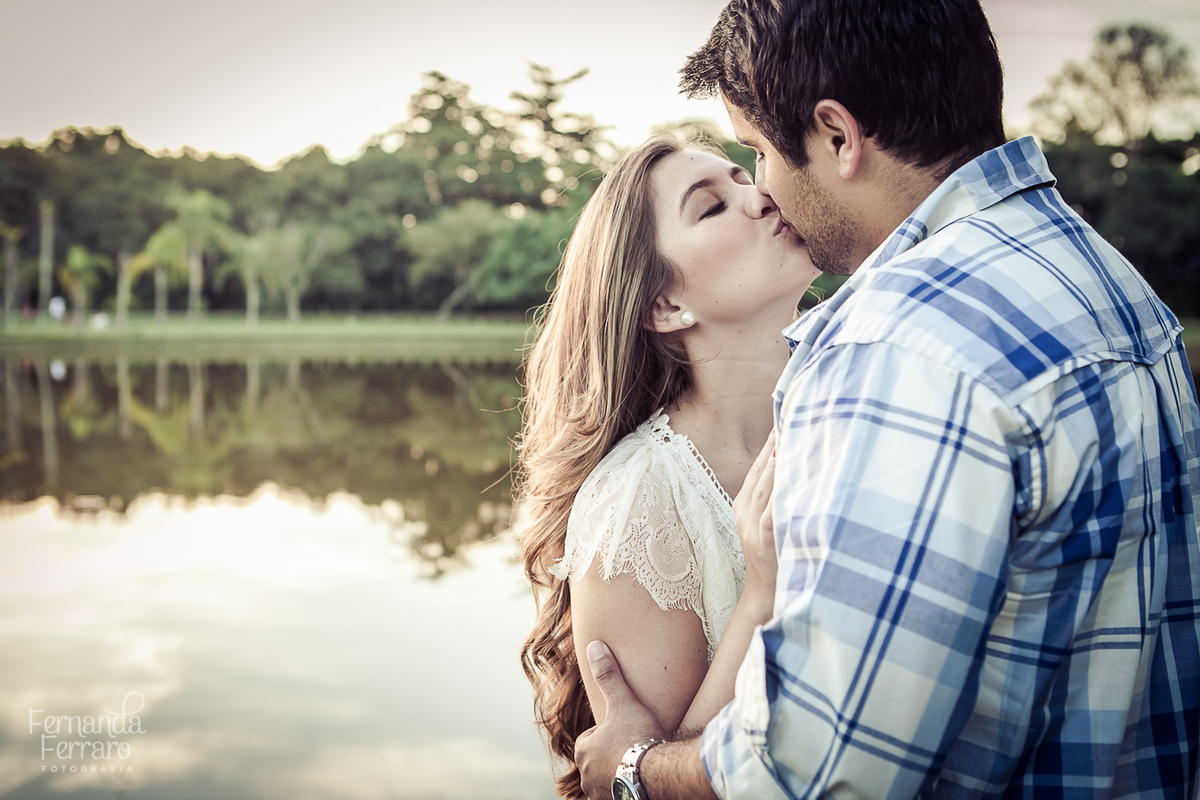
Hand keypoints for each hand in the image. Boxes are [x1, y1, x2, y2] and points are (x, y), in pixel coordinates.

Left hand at [575, 640, 665, 798]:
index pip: (592, 737)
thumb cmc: (638, 736)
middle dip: (613, 753)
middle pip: (598, 758)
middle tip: (635, 746)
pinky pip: (618, 793)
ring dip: (619, 771)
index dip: (610, 731)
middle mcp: (586, 775)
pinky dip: (627, 787)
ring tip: (639, 764)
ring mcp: (599, 793)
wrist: (659, 773)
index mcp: (583, 751)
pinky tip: (642, 780)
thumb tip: (594, 646)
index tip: (627, 730)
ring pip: (606, 778)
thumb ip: (608, 676)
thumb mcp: (623, 701)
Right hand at [732, 431, 776, 604]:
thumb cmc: (775, 558)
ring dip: (777, 463)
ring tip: (789, 439)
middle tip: (790, 420)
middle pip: (760, 473)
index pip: (756, 470)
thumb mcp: (769, 526)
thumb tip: (796, 471)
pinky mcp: (765, 538)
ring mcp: (753, 525)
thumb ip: (777, 500)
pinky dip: (780, 491)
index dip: (768, 446)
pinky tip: (791, 476)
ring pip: (765, 487)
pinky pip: (773, 510)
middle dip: (774, 447)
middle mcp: (745, 513)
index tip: (782, 422)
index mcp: (743, 507)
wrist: (766, 594)